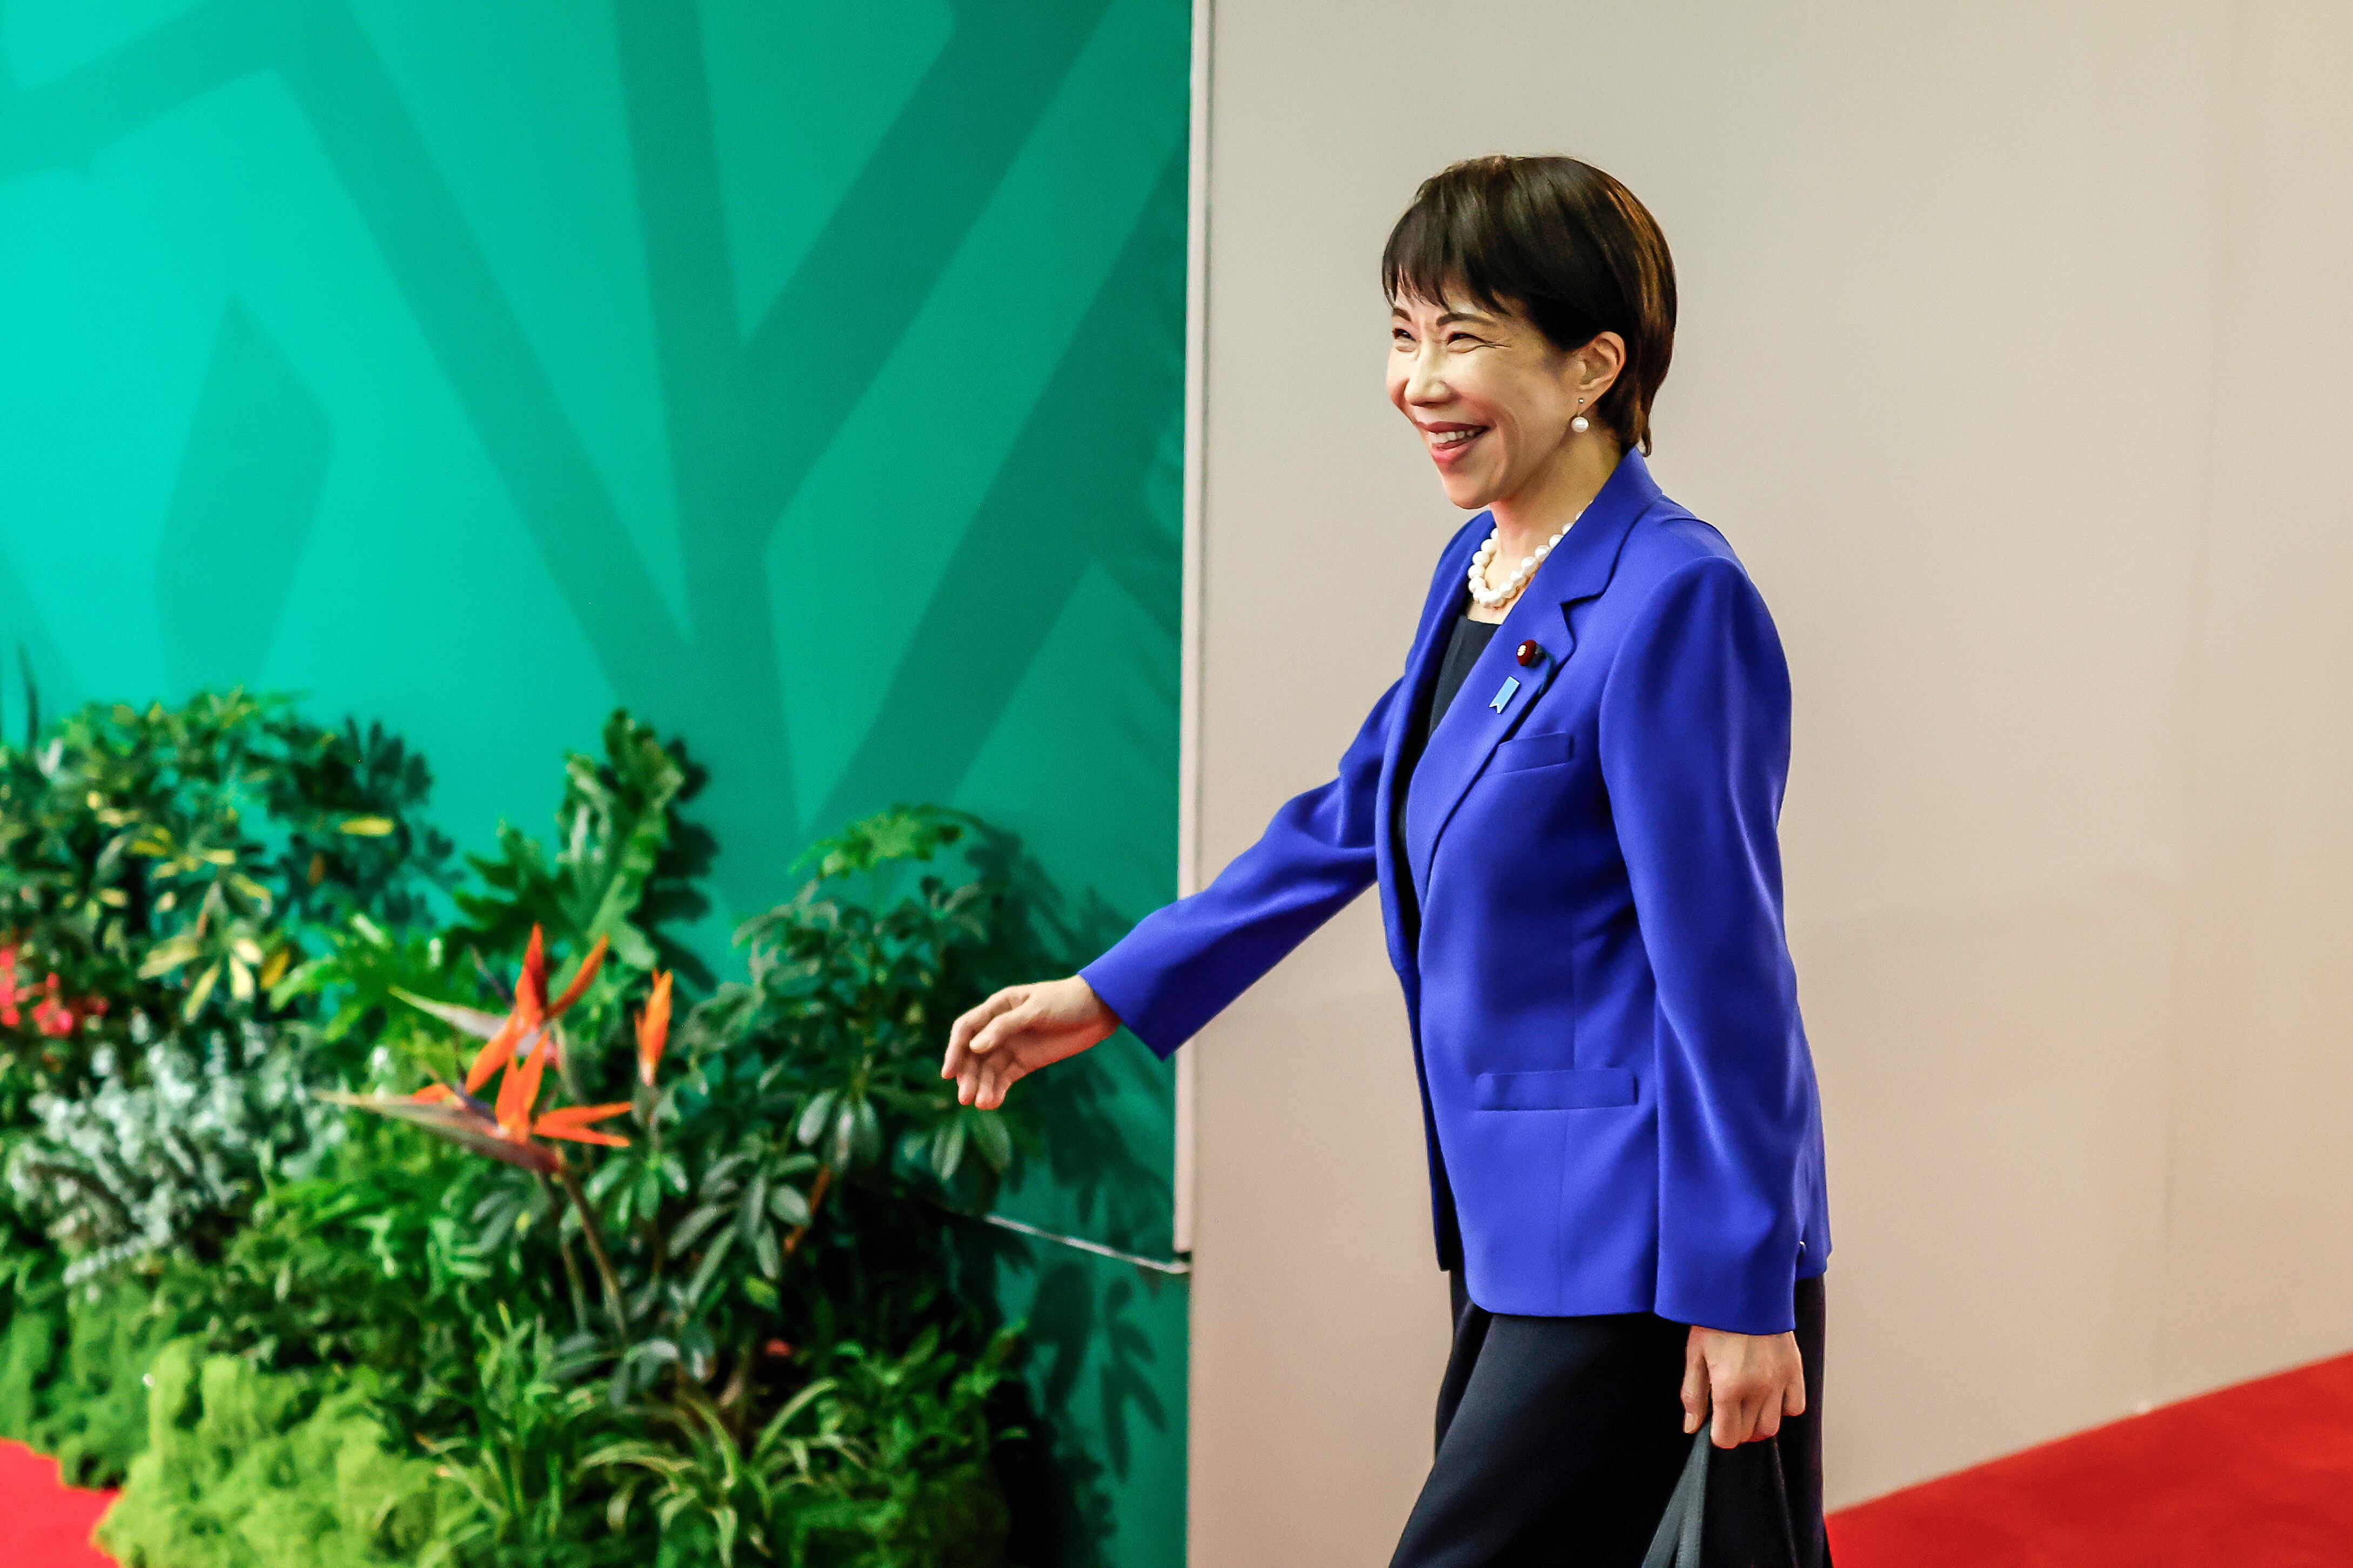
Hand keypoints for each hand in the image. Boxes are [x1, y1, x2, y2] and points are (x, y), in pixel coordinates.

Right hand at [940, 977, 1121, 1109]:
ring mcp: (1013, 1045)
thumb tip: (975, 1047)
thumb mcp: (1037, 1010)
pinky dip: (997, 1090)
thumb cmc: (1066, 1001)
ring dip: (982, 1086)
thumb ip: (1006, 1026)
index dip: (954, 1050)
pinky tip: (993, 1102)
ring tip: (982, 1104)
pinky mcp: (1026, 1061)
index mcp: (998, 1007)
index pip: (966, 1029)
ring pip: (989, 1069)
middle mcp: (999, 1027)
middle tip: (965, 1098)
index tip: (948, 1073)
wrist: (1099, 1010)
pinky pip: (1006, 1077)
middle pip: (973, 1054)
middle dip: (968, 1075)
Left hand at [1681, 1324, 1805, 1448]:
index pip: (1727, 1437)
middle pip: (1749, 1433)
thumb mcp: (1694, 1354)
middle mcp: (1758, 1389)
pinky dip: (1783, 1408)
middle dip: (1735, 1429)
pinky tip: (1768, 1395)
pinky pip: (1795, 1407)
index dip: (1717, 1435)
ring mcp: (1779, 1381)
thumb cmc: (1714, 1319)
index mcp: (1728, 1387)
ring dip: (1757, 1423)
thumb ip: (1693, 1394)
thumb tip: (1691, 1427)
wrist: (1744, 1287)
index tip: (1713, 1423)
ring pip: (1772, 1426)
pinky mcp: (1794, 1370)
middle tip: (1726, 1411)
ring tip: (1746, 1406)